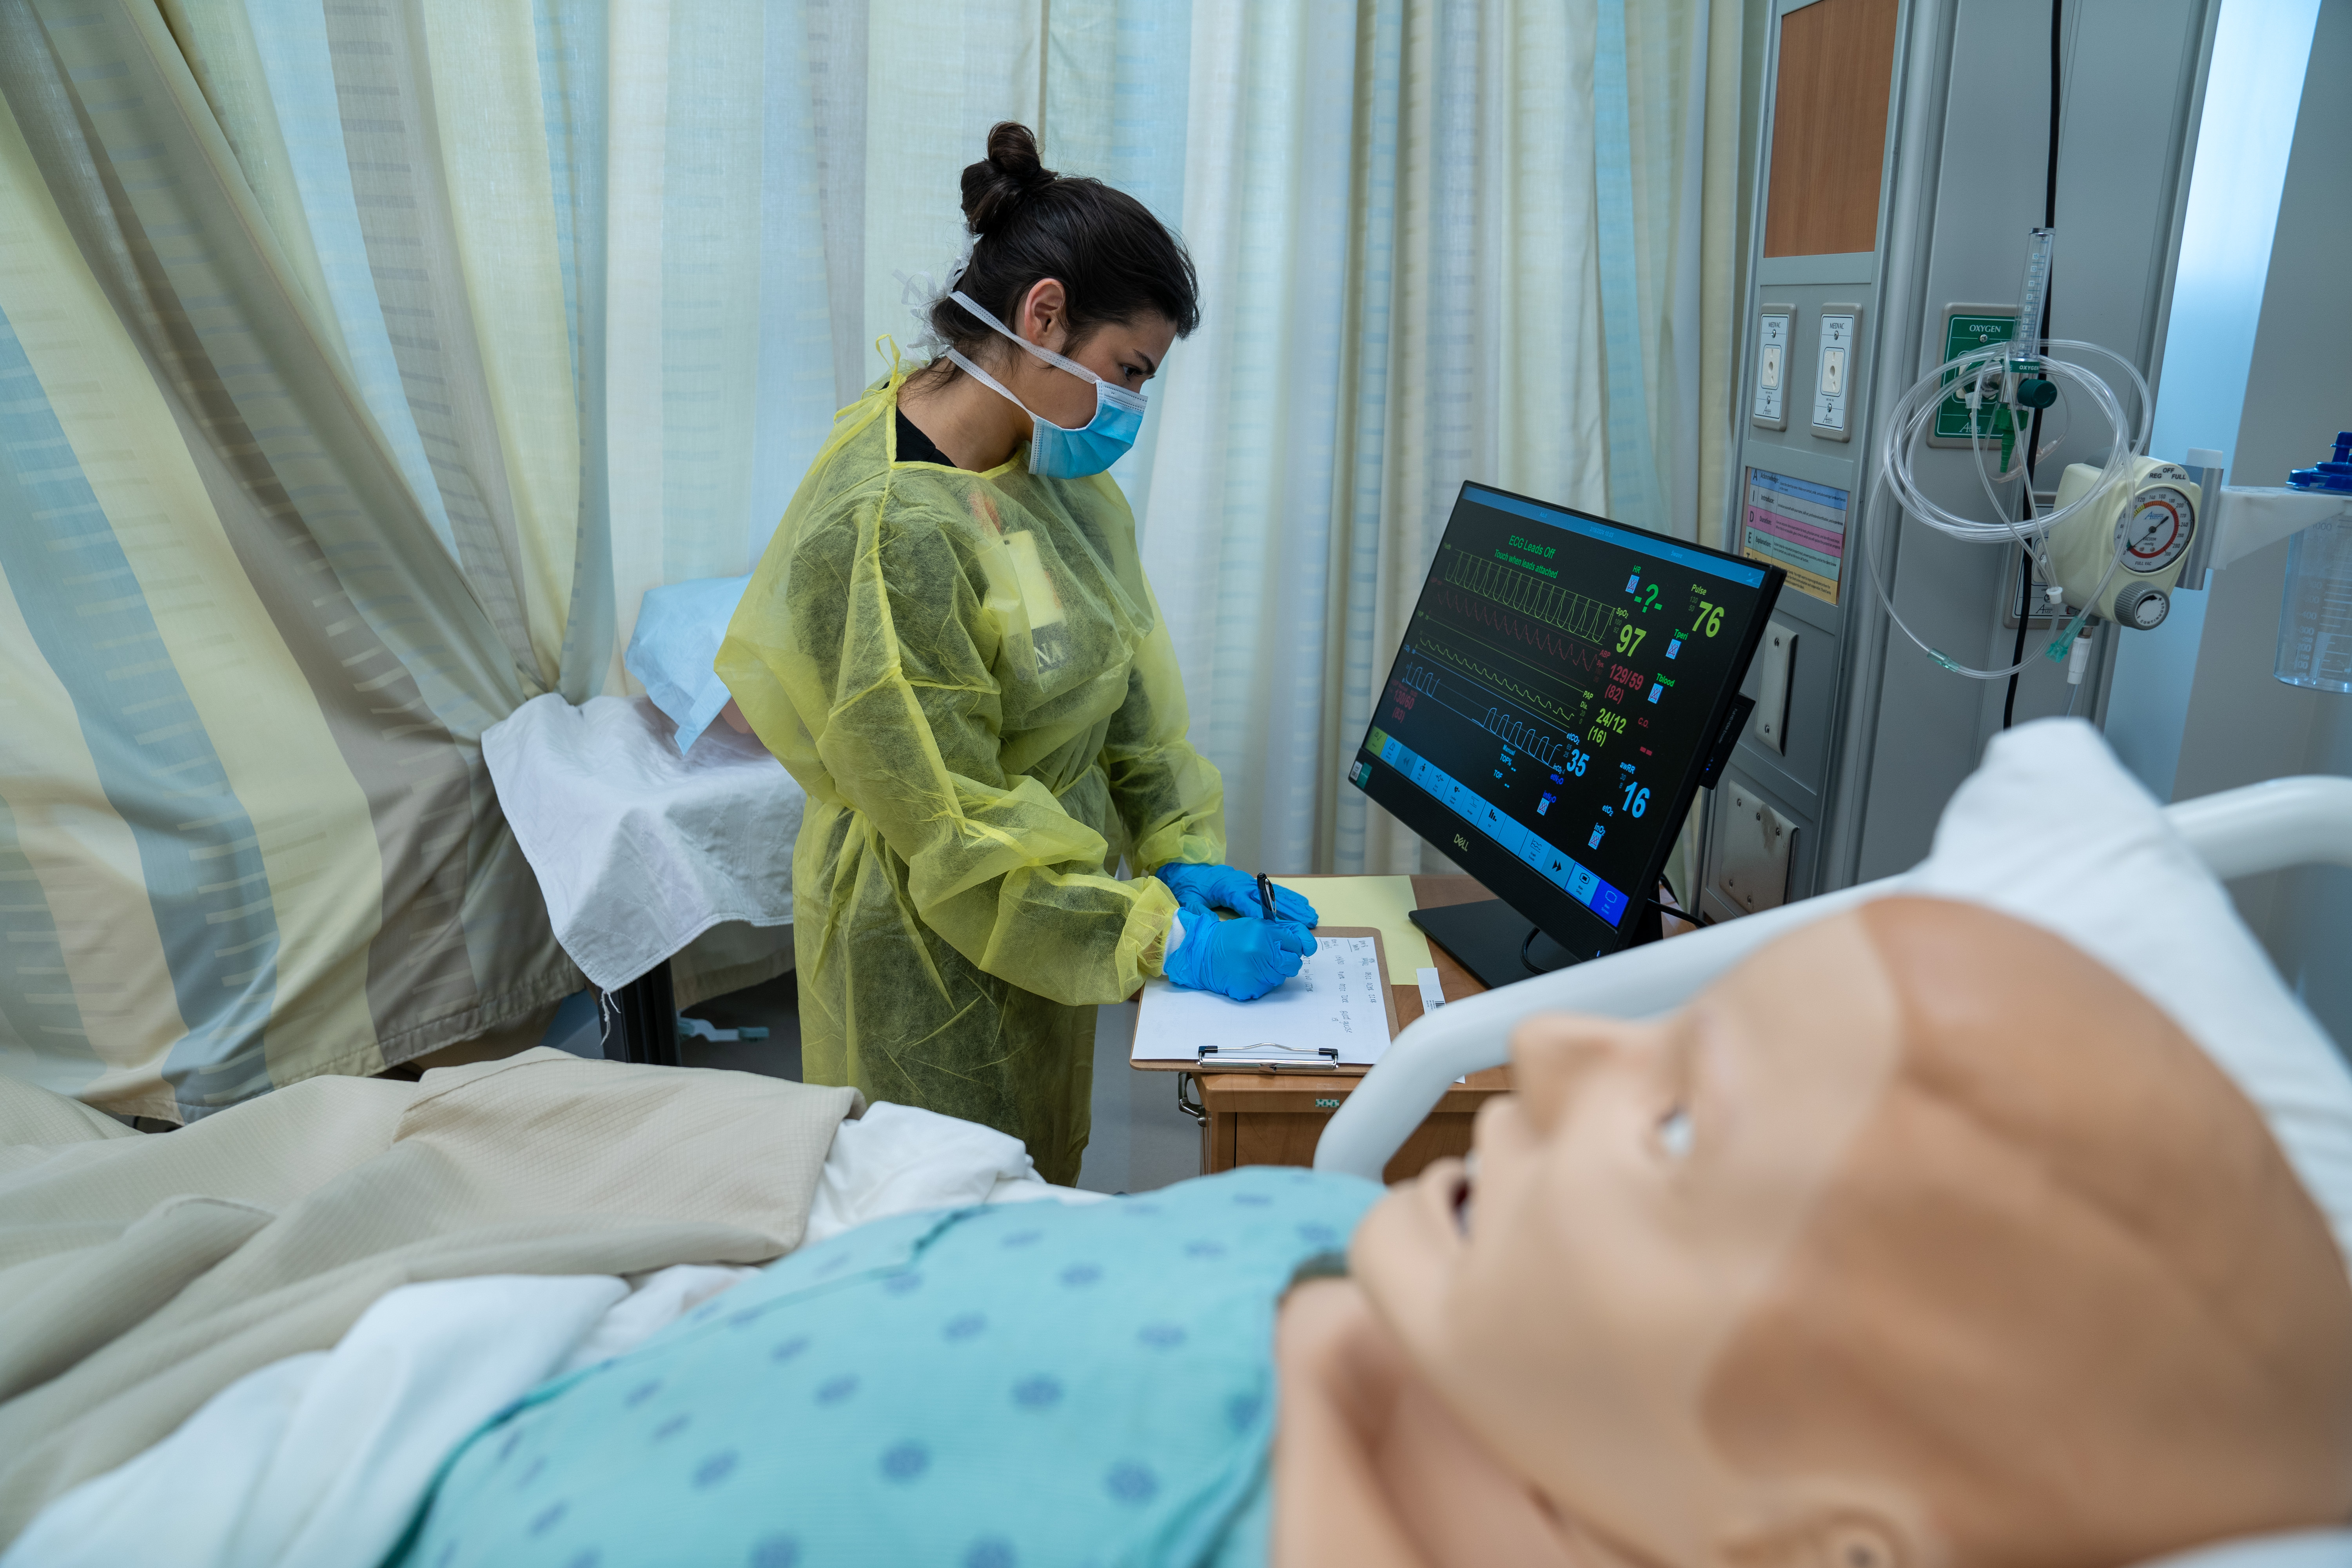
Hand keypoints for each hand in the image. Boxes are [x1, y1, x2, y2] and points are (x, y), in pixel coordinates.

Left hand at [1153, 862, 1319, 925]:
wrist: (1188, 870)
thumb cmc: (1189, 886)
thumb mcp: (1188, 899)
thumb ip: (1197, 911)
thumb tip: (1208, 922)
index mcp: (1226, 887)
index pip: (1245, 902)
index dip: (1259, 913)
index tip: (1274, 925)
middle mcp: (1242, 883)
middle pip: (1268, 898)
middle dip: (1288, 910)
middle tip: (1307, 920)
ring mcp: (1248, 883)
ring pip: (1275, 893)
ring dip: (1295, 905)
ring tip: (1312, 915)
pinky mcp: (1251, 885)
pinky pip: (1274, 892)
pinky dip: (1290, 898)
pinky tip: (1302, 905)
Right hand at [1164, 912, 1317, 1001]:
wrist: (1203, 954)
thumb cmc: (1232, 938)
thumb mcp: (1257, 925)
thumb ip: (1283, 932)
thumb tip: (1309, 946)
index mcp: (1264, 934)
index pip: (1297, 944)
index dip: (1296, 946)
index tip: (1296, 948)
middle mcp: (1261, 953)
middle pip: (1293, 964)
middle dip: (1286, 960)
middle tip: (1271, 956)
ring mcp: (1255, 973)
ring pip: (1281, 977)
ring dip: (1272, 971)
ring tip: (1254, 963)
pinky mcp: (1249, 989)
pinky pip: (1267, 988)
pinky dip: (1260, 982)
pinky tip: (1247, 973)